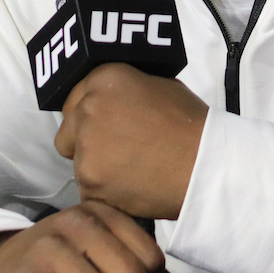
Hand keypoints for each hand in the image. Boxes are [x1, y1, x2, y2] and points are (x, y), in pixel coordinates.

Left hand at [54, 62, 207, 219]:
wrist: (205, 166)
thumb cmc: (191, 126)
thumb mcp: (160, 86)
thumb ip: (126, 89)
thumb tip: (113, 98)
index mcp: (105, 79)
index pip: (75, 96)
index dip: (89, 113)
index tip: (103, 125)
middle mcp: (88, 107)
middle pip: (68, 129)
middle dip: (84, 140)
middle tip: (115, 151)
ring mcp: (86, 146)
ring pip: (77, 162)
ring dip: (96, 168)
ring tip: (130, 171)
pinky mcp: (89, 180)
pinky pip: (88, 190)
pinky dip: (104, 193)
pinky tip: (131, 189)